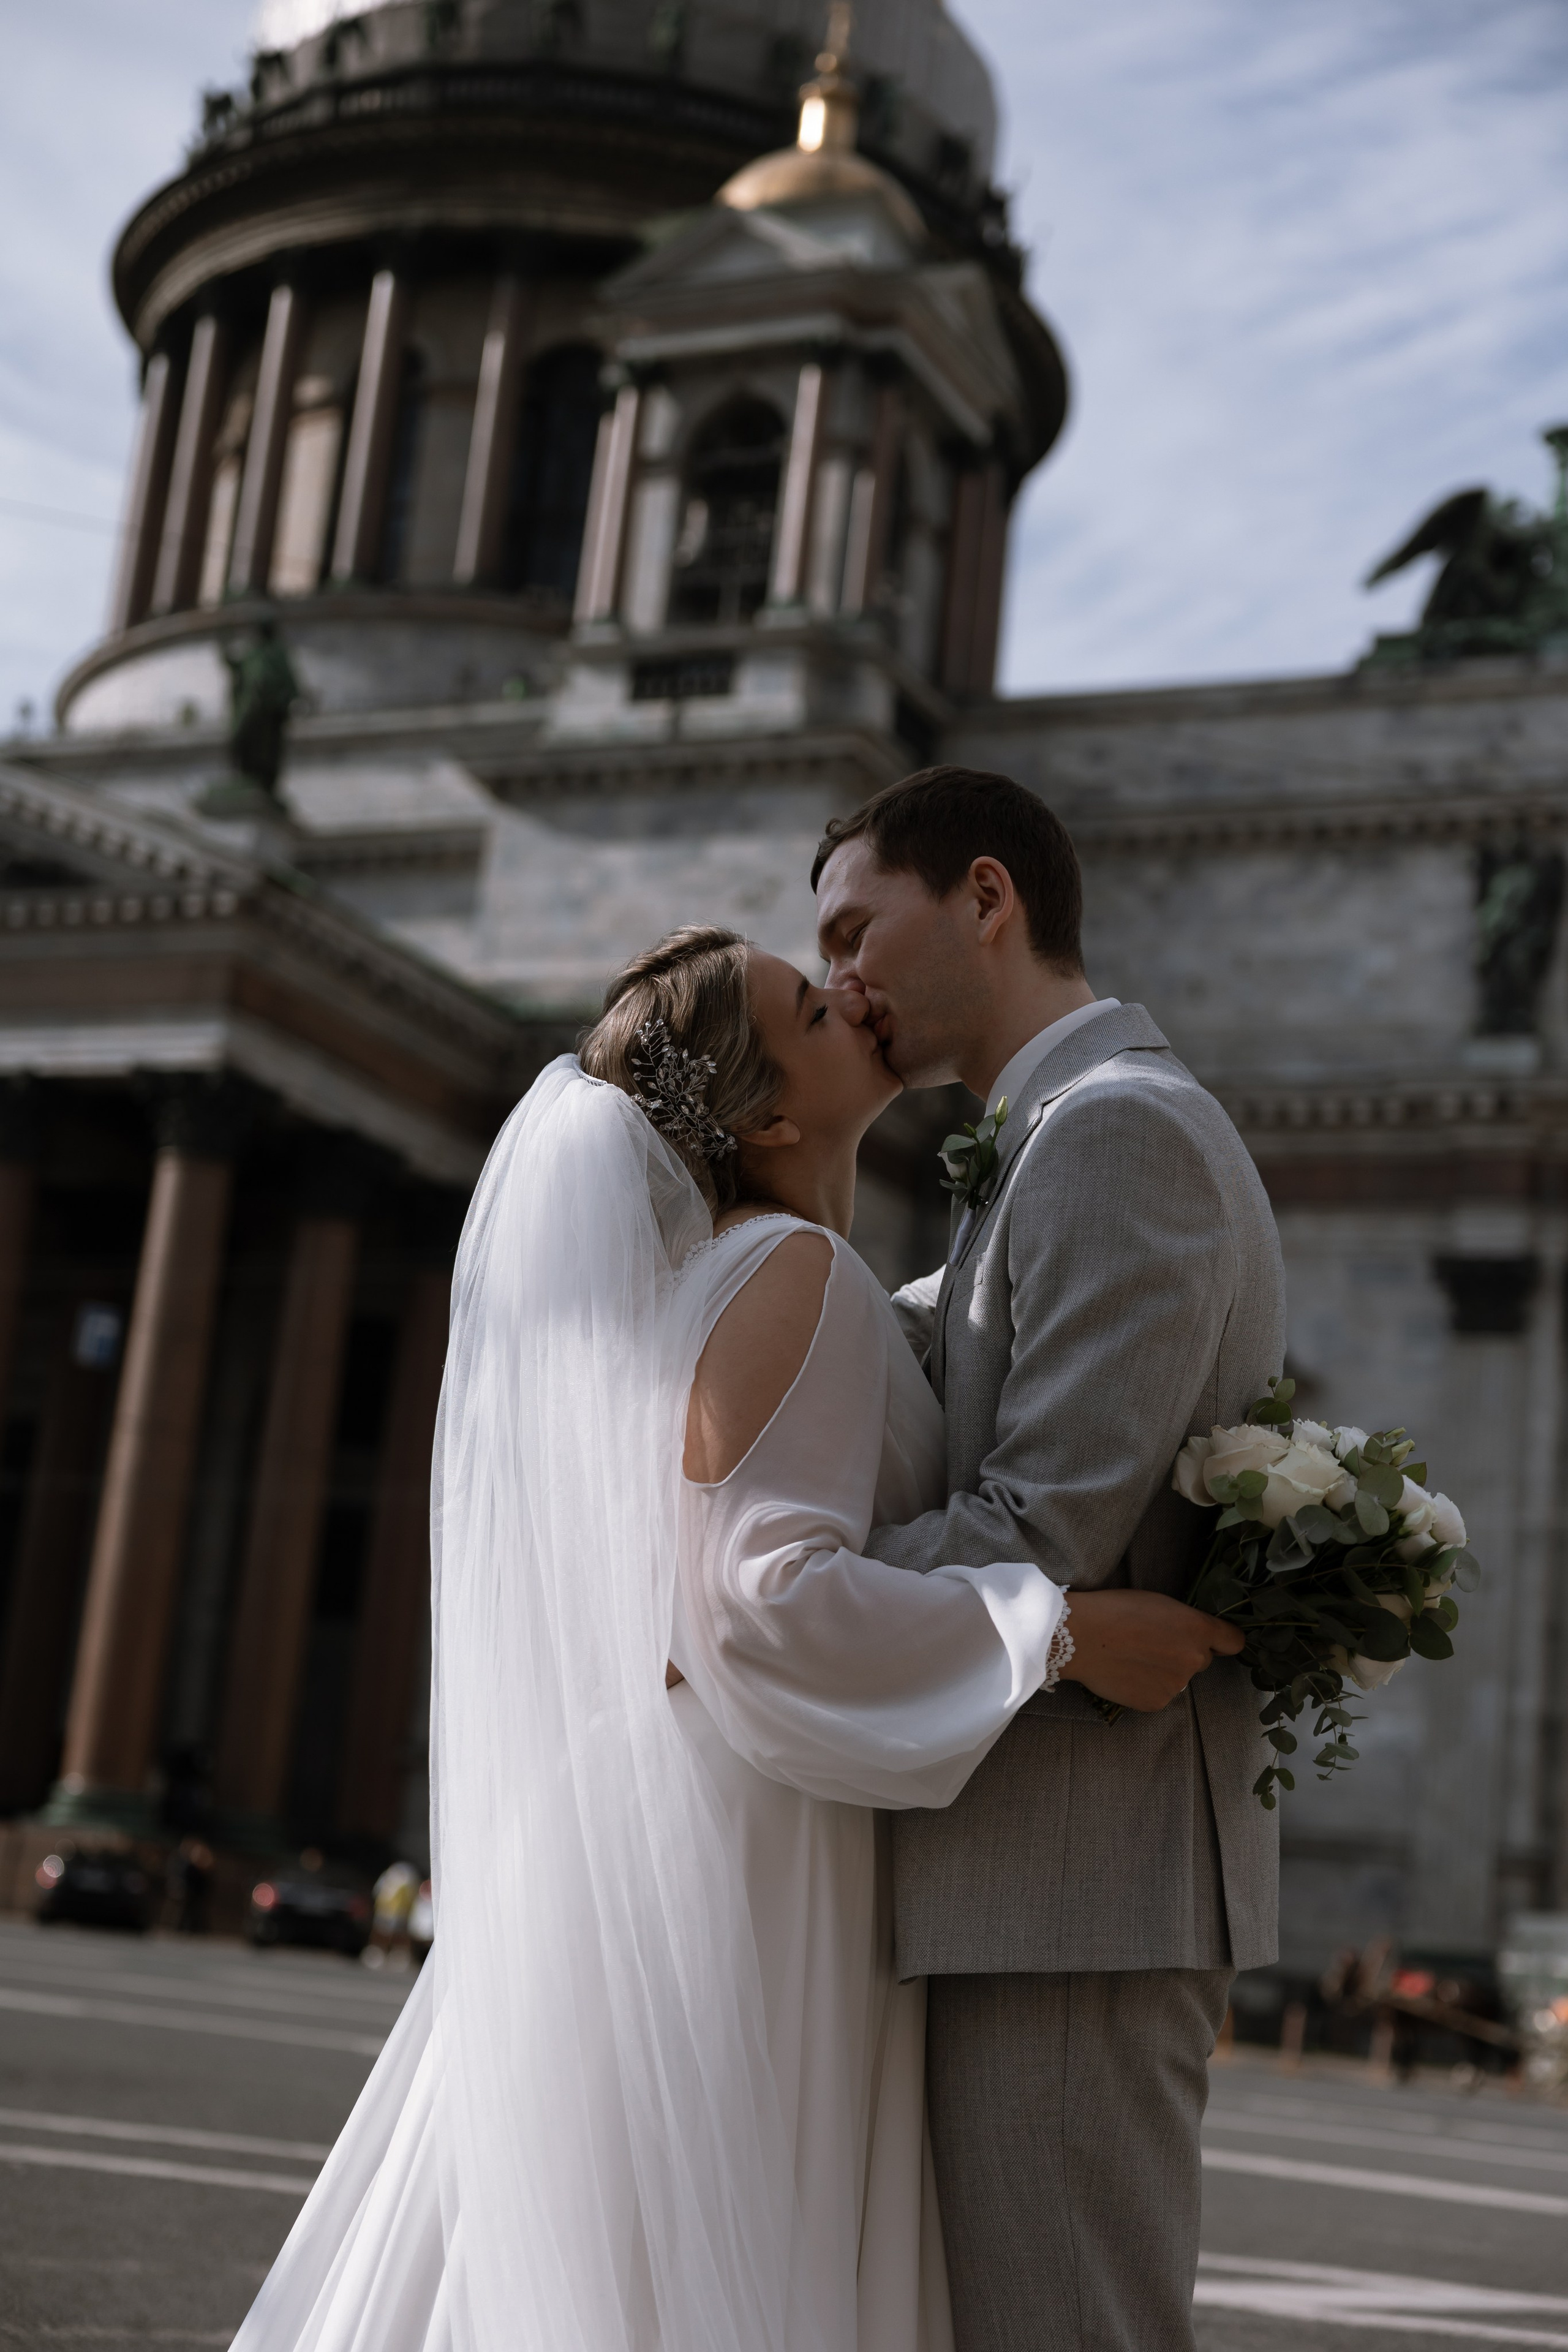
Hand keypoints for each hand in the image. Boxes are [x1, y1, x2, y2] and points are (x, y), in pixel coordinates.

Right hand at [1058, 1589, 1241, 1712]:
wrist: (1079, 1637)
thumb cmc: (1116, 1610)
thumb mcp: (1160, 1604)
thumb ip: (1185, 1623)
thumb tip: (1191, 1639)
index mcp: (1198, 1630)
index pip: (1233, 1641)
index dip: (1222, 1640)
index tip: (1214, 1641)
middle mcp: (1194, 1660)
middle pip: (1201, 1660)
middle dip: (1184, 1654)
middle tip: (1152, 1644)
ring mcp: (1176, 1685)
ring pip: (1178, 1679)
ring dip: (1164, 1672)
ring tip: (1132, 1658)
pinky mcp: (1157, 1703)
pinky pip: (1159, 1694)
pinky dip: (1147, 1687)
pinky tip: (1126, 1674)